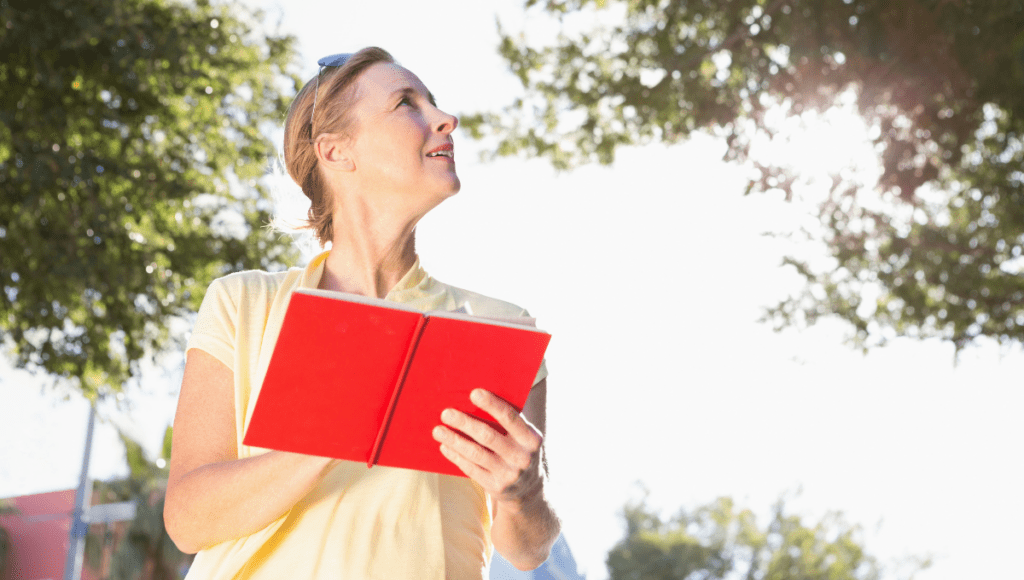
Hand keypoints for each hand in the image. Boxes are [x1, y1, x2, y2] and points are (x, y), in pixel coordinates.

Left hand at [432, 388, 543, 503]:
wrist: (529, 489)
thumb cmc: (520, 451)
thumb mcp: (524, 437)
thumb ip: (509, 420)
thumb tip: (477, 397)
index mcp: (531, 439)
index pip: (510, 418)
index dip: (492, 404)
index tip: (473, 393)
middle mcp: (522, 457)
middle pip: (488, 436)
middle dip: (465, 423)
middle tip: (446, 413)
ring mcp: (509, 474)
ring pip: (476, 454)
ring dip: (454, 440)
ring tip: (438, 430)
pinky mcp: (495, 486)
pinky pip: (471, 469)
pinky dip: (456, 456)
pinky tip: (445, 447)